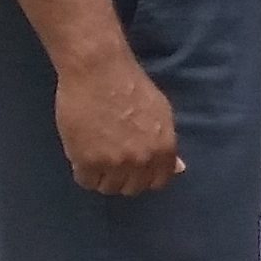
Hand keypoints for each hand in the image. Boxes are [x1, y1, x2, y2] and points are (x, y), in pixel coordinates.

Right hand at [54, 56, 185, 196]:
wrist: (98, 72)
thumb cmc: (131, 86)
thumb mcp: (161, 114)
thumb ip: (166, 144)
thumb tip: (178, 169)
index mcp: (164, 149)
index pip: (158, 182)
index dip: (145, 176)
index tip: (134, 169)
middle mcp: (143, 160)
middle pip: (132, 188)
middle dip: (123, 178)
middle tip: (111, 161)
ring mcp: (115, 163)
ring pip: (108, 188)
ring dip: (102, 176)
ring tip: (95, 157)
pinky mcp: (87, 160)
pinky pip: (85, 181)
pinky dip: (83, 172)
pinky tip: (82, 157)